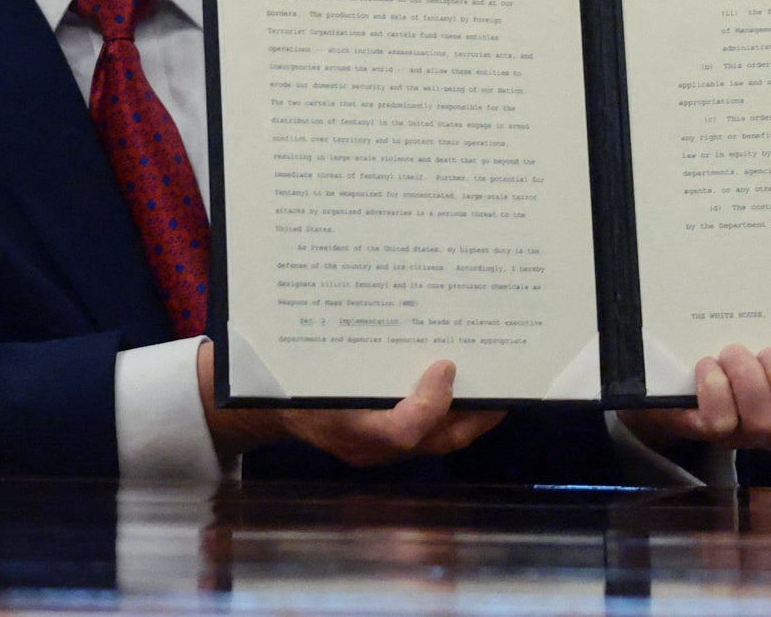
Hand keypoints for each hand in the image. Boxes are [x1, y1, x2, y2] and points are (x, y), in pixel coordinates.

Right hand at [201, 348, 507, 467]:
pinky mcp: (381, 441)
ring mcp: (378, 448)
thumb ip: (339, 351)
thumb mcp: (305, 362)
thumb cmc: (286, 380)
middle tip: (504, 378)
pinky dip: (446, 409)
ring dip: (468, 412)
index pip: (402, 431)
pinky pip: (424, 431)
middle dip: (476, 415)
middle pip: (436, 440)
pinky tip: (454, 380)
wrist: (265, 409)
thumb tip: (395, 321)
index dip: (432, 403)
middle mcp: (369, 444)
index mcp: (348, 423)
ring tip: (491, 376)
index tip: (445, 365)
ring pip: (437, 438)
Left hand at [624, 345, 770, 455]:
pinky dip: (715, 388)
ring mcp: (753, 435)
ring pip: (764, 421)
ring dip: (748, 377)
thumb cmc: (744, 357)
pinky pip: (722, 421)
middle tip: (770, 352)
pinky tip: (708, 367)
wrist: (682, 377)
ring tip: (734, 353)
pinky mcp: (715, 433)